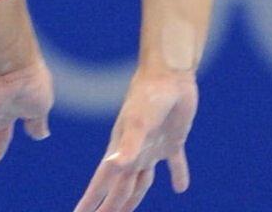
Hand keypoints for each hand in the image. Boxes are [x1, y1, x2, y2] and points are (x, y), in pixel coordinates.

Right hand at [71, 65, 196, 211]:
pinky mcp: (172, 141)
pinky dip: (177, 175)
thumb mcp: (138, 122)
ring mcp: (152, 147)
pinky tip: (180, 187)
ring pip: (141, 182)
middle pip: (120, 188)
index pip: (103, 184)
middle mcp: (133, 153)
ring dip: (134, 198)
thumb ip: (128, 146)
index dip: (91, 202)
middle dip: (110, 207)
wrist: (168, 73)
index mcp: (120, 151)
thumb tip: (114, 165)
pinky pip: (175, 164)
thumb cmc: (149, 95)